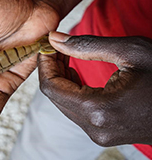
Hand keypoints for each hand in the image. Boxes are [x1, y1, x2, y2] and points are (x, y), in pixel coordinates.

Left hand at [38, 31, 151, 145]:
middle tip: (57, 49)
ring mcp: (100, 135)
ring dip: (61, 81)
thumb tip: (54, 38)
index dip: (44, 64)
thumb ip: (86, 45)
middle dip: (51, 70)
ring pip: (64, 105)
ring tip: (66, 58)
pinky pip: (77, 112)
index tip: (46, 46)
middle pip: (55, 97)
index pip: (51, 87)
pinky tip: (76, 75)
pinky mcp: (105, 135)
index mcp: (99, 108)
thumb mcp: (130, 52)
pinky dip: (72, 92)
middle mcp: (95, 128)